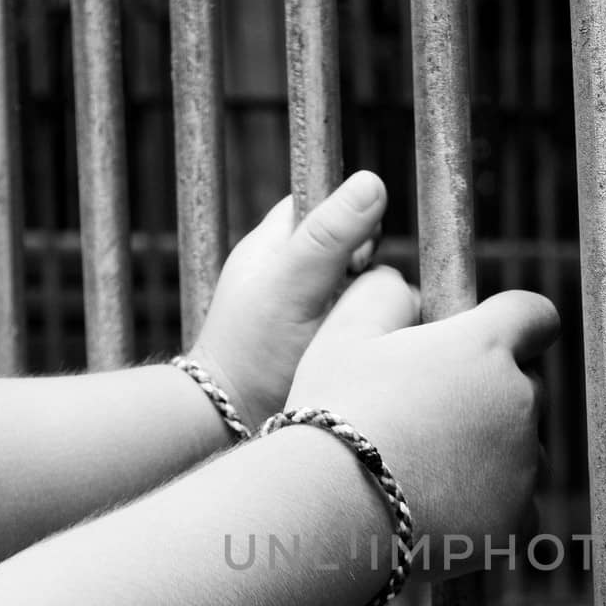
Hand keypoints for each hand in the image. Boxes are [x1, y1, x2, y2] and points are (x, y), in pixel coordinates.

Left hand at [192, 170, 387, 428]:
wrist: (232, 423)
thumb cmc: (254, 352)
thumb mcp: (294, 285)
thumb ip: (330, 235)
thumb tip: (374, 182)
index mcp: (276, 241)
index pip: (328, 202)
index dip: (353, 218)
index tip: (359, 253)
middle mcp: (293, 270)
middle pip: (354, 247)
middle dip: (367, 270)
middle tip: (353, 301)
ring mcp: (309, 307)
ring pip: (364, 289)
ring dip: (371, 307)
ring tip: (356, 333)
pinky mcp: (324, 342)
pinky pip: (363, 324)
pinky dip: (369, 333)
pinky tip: (363, 351)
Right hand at [284, 268, 558, 578]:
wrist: (328, 513)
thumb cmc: (331, 417)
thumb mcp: (343, 335)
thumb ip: (384, 296)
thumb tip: (404, 286)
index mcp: (485, 346)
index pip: (536, 316)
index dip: (515, 325)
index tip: (484, 341)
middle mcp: (519, 401)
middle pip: (524, 387)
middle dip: (489, 395)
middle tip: (429, 416)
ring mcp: (524, 465)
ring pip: (521, 449)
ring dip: (491, 452)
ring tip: (425, 469)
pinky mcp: (516, 520)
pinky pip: (518, 505)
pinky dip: (491, 505)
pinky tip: (441, 507)